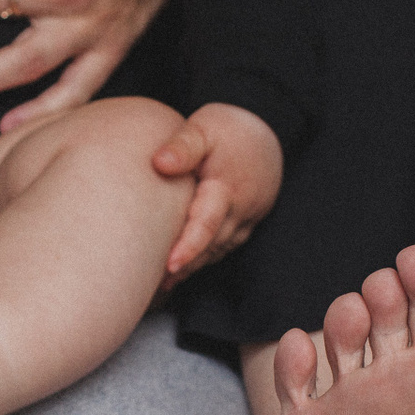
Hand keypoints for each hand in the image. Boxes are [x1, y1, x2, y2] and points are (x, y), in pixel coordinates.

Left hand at [151, 103, 282, 287]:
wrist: (264, 131)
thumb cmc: (226, 129)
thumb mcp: (202, 128)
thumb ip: (183, 145)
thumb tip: (159, 163)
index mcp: (226, 188)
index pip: (207, 224)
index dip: (189, 247)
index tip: (169, 266)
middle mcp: (239, 211)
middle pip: (209, 246)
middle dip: (184, 268)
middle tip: (150, 287)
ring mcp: (245, 221)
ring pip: (215, 252)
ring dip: (191, 269)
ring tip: (159, 286)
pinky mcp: (244, 226)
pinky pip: (221, 248)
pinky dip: (201, 260)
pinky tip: (178, 271)